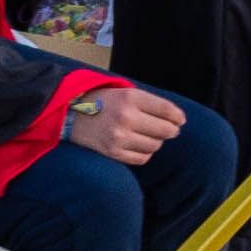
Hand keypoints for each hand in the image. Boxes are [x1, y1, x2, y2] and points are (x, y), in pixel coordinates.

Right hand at [67, 84, 187, 161]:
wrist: (70, 113)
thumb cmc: (102, 101)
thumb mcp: (124, 92)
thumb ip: (148, 102)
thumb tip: (176, 119)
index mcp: (130, 98)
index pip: (167, 110)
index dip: (178, 117)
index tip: (180, 120)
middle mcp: (126, 117)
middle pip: (165, 130)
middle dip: (171, 130)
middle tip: (169, 129)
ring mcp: (119, 137)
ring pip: (155, 145)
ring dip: (156, 142)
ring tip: (148, 135)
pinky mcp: (113, 153)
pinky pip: (142, 158)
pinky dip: (145, 153)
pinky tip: (138, 145)